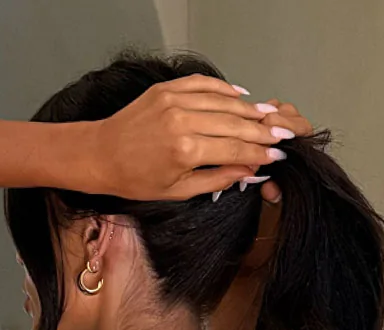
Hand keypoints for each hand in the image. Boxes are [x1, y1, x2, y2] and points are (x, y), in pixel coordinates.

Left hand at [86, 75, 311, 201]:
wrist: (101, 154)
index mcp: (186, 151)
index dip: (259, 152)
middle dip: (261, 130)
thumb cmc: (137, 179)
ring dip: (249, 109)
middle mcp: (183, 121)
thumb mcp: (179, 190)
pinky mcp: (167, 89)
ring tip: (268, 116)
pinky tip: (242, 96)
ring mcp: (174, 100)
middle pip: (234, 123)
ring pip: (223, 102)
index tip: (277, 155)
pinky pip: (204, 85)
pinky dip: (225, 89)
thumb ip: (218, 178)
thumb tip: (249, 170)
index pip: (235, 148)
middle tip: (282, 134)